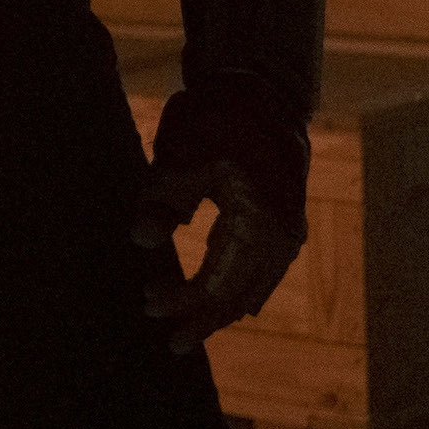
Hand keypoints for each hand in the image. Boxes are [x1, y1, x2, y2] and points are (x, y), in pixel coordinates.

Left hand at [130, 83, 308, 353]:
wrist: (260, 87)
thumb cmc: (218, 118)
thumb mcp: (182, 155)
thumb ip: (162, 199)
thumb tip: (142, 239)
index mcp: (259, 223)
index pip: (217, 282)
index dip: (184, 301)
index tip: (149, 304)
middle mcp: (281, 235)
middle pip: (240, 295)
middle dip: (204, 317)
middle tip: (171, 341)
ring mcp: (286, 229)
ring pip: (254, 285)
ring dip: (220, 306)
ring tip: (189, 325)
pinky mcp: (282, 220)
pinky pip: (262, 269)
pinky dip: (239, 288)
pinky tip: (227, 302)